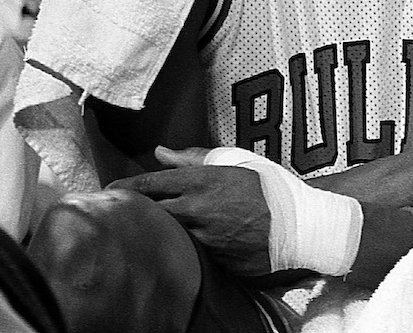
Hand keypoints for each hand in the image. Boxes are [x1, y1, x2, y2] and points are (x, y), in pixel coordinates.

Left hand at [111, 146, 274, 276]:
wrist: (302, 226)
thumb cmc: (272, 188)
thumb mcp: (238, 162)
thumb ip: (195, 157)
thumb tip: (161, 151)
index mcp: (205, 181)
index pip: (152, 184)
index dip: (126, 186)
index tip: (109, 189)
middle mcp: (199, 210)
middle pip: (150, 212)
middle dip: (134, 210)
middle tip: (122, 209)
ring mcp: (205, 238)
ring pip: (167, 234)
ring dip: (158, 230)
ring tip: (149, 226)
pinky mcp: (213, 260)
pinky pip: (189, 252)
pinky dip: (183, 246)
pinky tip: (181, 244)